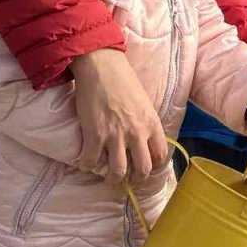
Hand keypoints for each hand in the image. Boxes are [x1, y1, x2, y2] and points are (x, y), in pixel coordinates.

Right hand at [70, 49, 167, 182]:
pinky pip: (91, 161)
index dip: (153, 166)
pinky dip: (87, 165)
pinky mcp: (95, 135)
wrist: (102, 67)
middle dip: (135, 179)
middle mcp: (137, 133)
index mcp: (152, 124)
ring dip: (112, 178)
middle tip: (128, 178)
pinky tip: (86, 162)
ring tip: (107, 176)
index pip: (160, 155)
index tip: (146, 167)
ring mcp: (116, 136)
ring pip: (118, 172)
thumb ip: (145, 123)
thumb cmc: (123, 81)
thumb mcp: (144, 103)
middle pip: (142, 169)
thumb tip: (143, 140)